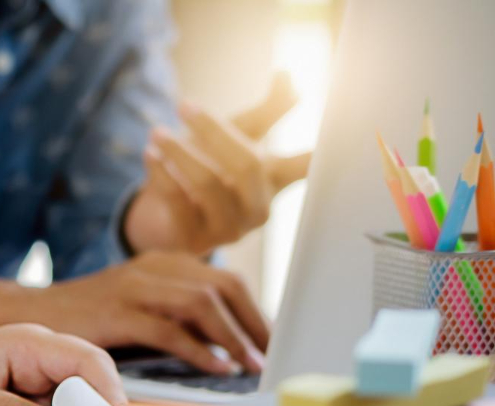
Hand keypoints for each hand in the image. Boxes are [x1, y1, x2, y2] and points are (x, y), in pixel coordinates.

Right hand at [38, 251, 269, 372]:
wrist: (29, 316)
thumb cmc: (87, 320)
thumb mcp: (137, 307)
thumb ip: (175, 316)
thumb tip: (225, 345)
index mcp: (164, 262)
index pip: (225, 280)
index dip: (255, 311)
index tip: (272, 341)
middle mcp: (154, 267)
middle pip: (223, 288)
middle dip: (254, 324)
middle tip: (270, 357)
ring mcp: (135, 287)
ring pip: (202, 306)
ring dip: (233, 339)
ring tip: (249, 366)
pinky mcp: (118, 312)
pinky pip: (170, 331)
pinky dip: (199, 351)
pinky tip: (216, 368)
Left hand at [124, 73, 312, 255]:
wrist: (160, 212)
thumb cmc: (207, 168)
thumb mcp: (238, 135)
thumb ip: (268, 110)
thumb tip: (289, 74)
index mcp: (276, 180)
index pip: (309, 165)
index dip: (326, 149)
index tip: (345, 126)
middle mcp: (259, 208)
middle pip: (247, 164)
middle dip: (214, 131)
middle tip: (184, 105)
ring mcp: (229, 230)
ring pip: (209, 185)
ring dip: (179, 152)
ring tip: (156, 132)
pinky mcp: (196, 242)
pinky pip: (178, 203)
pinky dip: (161, 174)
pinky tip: (149, 154)